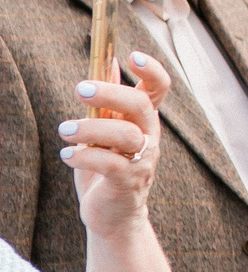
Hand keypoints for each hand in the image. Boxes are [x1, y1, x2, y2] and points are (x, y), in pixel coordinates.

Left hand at [62, 52, 168, 233]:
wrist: (113, 216)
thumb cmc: (107, 169)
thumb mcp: (107, 129)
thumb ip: (109, 99)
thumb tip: (108, 60)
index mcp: (143, 121)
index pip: (158, 88)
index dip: (151, 69)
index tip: (132, 55)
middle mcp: (149, 137)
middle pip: (139, 105)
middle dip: (110, 93)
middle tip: (79, 89)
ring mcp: (142, 160)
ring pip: (126, 135)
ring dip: (91, 128)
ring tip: (64, 131)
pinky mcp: (127, 182)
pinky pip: (110, 164)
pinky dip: (85, 156)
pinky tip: (67, 155)